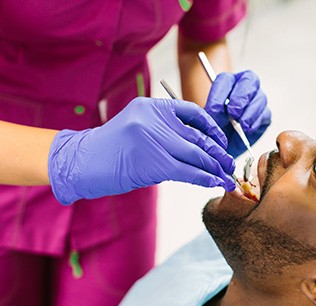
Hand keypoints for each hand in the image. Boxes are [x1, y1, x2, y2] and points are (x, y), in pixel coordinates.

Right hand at [48, 97, 235, 204]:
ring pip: (196, 155)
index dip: (212, 128)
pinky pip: (188, 171)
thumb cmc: (110, 149)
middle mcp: (155, 119)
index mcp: (152, 106)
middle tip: (229, 165)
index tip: (221, 142)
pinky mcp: (154, 162)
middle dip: (217, 153)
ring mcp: (154, 139)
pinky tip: (214, 183)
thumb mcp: (137, 129)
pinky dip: (204, 178)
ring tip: (227, 177)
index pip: (193, 112)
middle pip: (197, 137)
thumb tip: (198, 150)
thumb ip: (165, 132)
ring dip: (215, 168)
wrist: (81, 162)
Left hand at [205, 70, 271, 157]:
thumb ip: (213, 113)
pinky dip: (255, 123)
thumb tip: (216, 111)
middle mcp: (244, 86)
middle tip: (233, 113)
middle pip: (249, 80)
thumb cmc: (217, 127)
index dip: (220, 95)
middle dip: (240, 98)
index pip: (226, 80)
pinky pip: (264, 114)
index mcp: (227, 82)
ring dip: (249, 113)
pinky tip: (247, 130)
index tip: (213, 111)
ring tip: (241, 126)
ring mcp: (257, 98)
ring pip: (259, 97)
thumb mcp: (210, 119)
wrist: (225, 144)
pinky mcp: (264, 114)